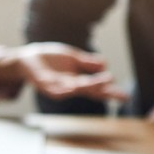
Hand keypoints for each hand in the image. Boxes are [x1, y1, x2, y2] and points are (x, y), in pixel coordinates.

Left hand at [3, 42, 128, 103]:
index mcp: (78, 81)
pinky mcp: (44, 84)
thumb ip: (86, 62)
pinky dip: (63, 89)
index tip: (126, 96)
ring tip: (103, 84)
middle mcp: (70, 86)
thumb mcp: (72, 58)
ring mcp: (57, 87)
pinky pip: (54, 89)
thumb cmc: (50, 59)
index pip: (97, 88)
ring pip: (75, 89)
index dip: (111, 91)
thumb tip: (105, 63)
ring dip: (89, 87)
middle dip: (105, 92)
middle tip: (120, 94)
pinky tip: (73, 88)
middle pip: (90, 91)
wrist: (28, 58)